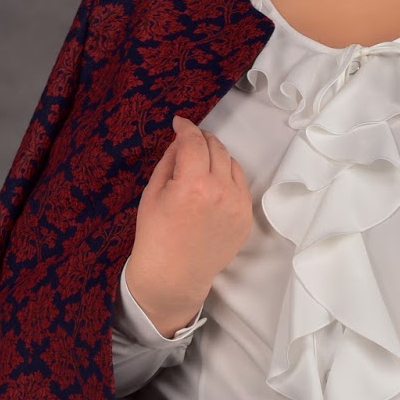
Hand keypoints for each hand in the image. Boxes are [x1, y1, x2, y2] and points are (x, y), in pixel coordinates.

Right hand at [125, 114, 252, 334]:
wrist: (174, 275)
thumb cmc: (156, 235)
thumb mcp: (153, 192)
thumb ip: (170, 160)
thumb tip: (182, 140)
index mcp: (193, 185)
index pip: (195, 142)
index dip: (187, 128)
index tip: (180, 124)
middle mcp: (221, 192)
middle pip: (217, 148)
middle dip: (202, 139)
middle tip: (189, 142)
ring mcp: (237, 206)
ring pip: (232, 164)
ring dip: (217, 157)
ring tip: (200, 164)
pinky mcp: (245, 218)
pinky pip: (240, 185)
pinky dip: (228, 177)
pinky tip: (212, 184)